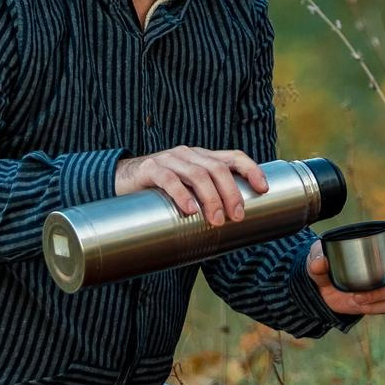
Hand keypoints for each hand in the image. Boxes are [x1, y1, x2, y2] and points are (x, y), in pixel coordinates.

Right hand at [114, 146, 267, 223]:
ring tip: (215, 220)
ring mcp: (169, 159)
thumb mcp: (188, 190)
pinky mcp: (150, 168)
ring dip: (211, 198)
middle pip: (218, 169)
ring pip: (197, 174)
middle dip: (231, 193)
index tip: (263, 189)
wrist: (121, 181)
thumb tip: (234, 229)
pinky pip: (169, 179)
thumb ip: (206, 200)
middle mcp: (189, 154)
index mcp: (203, 158)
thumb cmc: (161, 191)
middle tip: (236, 217)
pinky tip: (189, 210)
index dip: (251, 170)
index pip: (233, 156)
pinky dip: (182, 195)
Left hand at [305, 223, 384, 317]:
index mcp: (376, 241)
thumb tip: (320, 262)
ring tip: (358, 298)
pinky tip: (361, 306)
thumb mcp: (316, 258)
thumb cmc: (324, 266)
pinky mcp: (384, 299)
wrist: (323, 293)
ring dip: (381, 293)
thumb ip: (316, 257)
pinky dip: (376, 307)